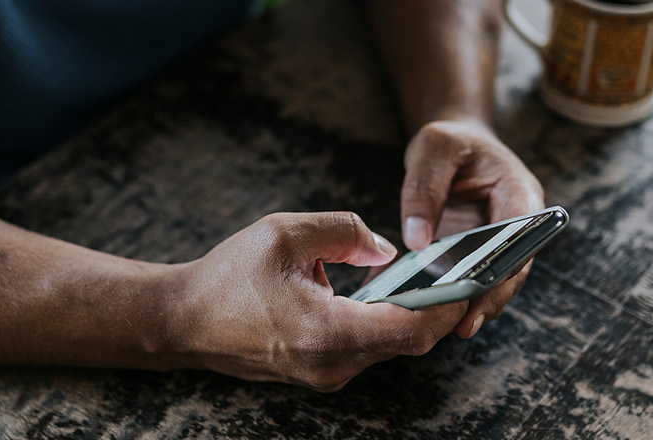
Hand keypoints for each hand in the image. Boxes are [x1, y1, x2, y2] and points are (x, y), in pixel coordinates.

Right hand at [165, 212, 466, 391]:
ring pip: (389, 347)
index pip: (411, 329)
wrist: (181, 322)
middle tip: (462, 272)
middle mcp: (332, 364)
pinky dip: (385, 323)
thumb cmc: (227, 277)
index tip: (471, 278)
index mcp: (327, 332)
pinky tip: (391, 293)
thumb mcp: (285, 233)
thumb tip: (387, 249)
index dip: (448, 304)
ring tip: (433, 277)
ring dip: (412, 315)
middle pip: (408, 342)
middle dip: (438, 308)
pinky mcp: (319, 373)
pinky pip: (367, 349)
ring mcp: (325, 375)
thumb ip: (345, 231)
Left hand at [399, 119, 545, 338]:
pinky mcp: (480, 256)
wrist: (455, 144)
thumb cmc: (450, 141)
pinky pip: (472, 282)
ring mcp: (501, 243)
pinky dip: (454, 299)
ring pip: (495, 283)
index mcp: (519, 192)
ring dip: (473, 306)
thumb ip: (424, 188)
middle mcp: (518, 224)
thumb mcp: (433, 147)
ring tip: (446, 330)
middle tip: (462, 326)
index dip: (504, 269)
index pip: (521, 238)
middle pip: (512, 269)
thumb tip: (417, 240)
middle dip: (490, 298)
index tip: (481, 293)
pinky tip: (428, 315)